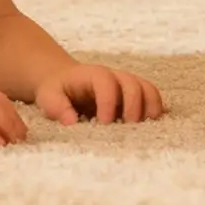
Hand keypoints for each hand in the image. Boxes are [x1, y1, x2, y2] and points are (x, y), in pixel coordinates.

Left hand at [35, 62, 165, 124]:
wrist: (65, 80)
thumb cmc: (57, 90)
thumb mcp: (49, 96)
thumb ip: (57, 106)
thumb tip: (71, 122)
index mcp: (93, 74)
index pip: (107, 82)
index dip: (108, 102)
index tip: (104, 124)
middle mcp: (114, 76)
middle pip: (132, 83)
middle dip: (133, 106)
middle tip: (127, 129)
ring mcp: (126, 84)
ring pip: (146, 88)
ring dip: (149, 107)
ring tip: (146, 129)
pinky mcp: (133, 94)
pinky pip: (151, 96)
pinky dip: (155, 109)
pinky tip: (151, 126)